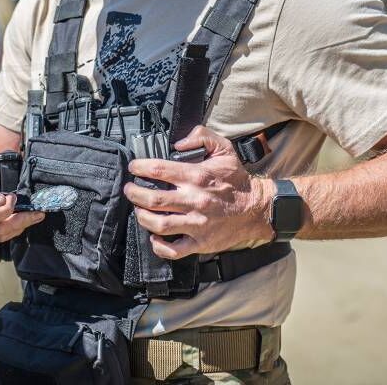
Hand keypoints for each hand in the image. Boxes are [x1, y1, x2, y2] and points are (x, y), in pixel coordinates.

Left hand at [124, 125, 274, 258]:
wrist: (258, 208)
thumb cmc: (237, 179)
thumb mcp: (224, 148)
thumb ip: (202, 136)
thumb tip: (178, 143)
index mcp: (197, 177)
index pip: (159, 170)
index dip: (140, 167)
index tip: (134, 167)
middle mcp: (195, 200)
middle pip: (153, 199)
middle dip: (134, 193)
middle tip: (129, 189)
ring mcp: (197, 224)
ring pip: (159, 225)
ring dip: (142, 217)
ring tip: (138, 210)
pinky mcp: (201, 242)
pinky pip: (174, 250)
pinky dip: (159, 246)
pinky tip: (154, 237)